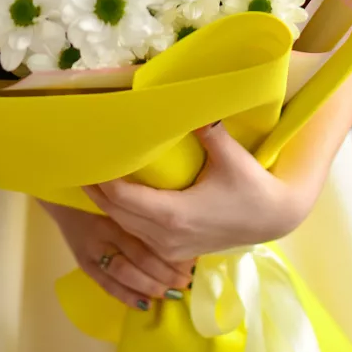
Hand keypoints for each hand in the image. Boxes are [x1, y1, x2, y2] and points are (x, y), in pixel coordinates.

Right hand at [39, 200, 194, 310]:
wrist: (60, 191)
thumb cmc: (98, 184)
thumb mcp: (121, 186)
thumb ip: (143, 200)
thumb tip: (178, 215)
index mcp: (114, 211)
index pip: (144, 237)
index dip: (168, 253)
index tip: (191, 260)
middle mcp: (102, 232)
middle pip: (138, 258)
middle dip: (164, 273)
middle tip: (186, 281)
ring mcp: (91, 251)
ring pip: (124, 275)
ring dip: (149, 287)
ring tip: (171, 294)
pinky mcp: (84, 264)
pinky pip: (107, 285)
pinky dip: (126, 296)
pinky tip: (145, 304)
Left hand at [83, 123, 313, 262]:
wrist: (274, 218)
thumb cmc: (252, 188)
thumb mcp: (231, 156)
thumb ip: (207, 130)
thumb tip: (188, 101)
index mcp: (173, 215)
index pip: (124, 198)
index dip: (101, 180)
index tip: (86, 160)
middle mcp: (165, 236)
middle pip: (117, 214)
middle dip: (96, 191)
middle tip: (77, 165)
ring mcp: (170, 248)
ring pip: (125, 228)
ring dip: (106, 206)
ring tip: (89, 180)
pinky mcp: (175, 250)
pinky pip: (138, 234)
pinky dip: (122, 217)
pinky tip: (114, 201)